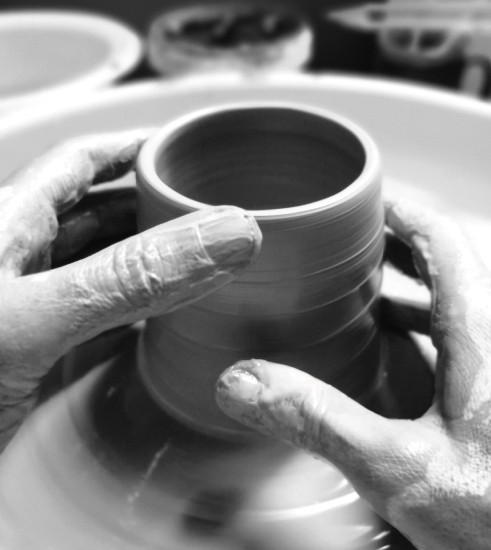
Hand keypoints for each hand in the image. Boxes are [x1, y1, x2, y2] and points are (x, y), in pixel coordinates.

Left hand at [0, 130, 260, 450]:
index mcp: (4, 228)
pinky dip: (141, 323)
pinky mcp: (37, 367)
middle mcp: (19, 267)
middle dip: (155, 210)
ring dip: (154, 269)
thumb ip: (126, 279)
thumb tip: (223, 235)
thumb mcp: (25, 321)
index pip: (78, 164)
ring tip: (204, 264)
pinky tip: (168, 327)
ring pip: (106, 277)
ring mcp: (30, 319)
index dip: (128, 147)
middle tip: (208, 214)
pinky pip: (103, 330)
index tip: (179, 146)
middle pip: (101, 220)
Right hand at [216, 199, 490, 549]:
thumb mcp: (406, 470)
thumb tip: (244, 383)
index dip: (390, 206)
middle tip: (337, 242)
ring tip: (356, 290)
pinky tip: (400, 354)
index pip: (435, 230)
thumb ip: (321, 422)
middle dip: (388, 244)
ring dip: (407, 285)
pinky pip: (468, 332)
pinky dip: (427, 324)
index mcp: (484, 323)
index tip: (352, 196)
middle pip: (444, 256)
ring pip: (457, 295)